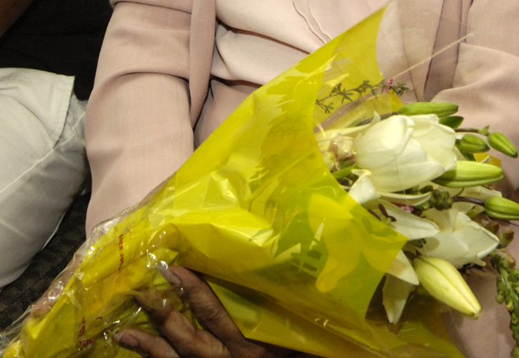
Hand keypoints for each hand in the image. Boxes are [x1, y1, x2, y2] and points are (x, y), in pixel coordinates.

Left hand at [114, 266, 294, 357]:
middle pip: (189, 338)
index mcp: (250, 343)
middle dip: (164, 314)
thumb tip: (280, 266)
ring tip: (123, 331)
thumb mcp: (291, 331)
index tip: (176, 268)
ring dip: (149, 346)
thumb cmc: (297, 351)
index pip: (217, 314)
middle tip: (141, 290)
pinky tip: (137, 352)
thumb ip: (278, 306)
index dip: (195, 292)